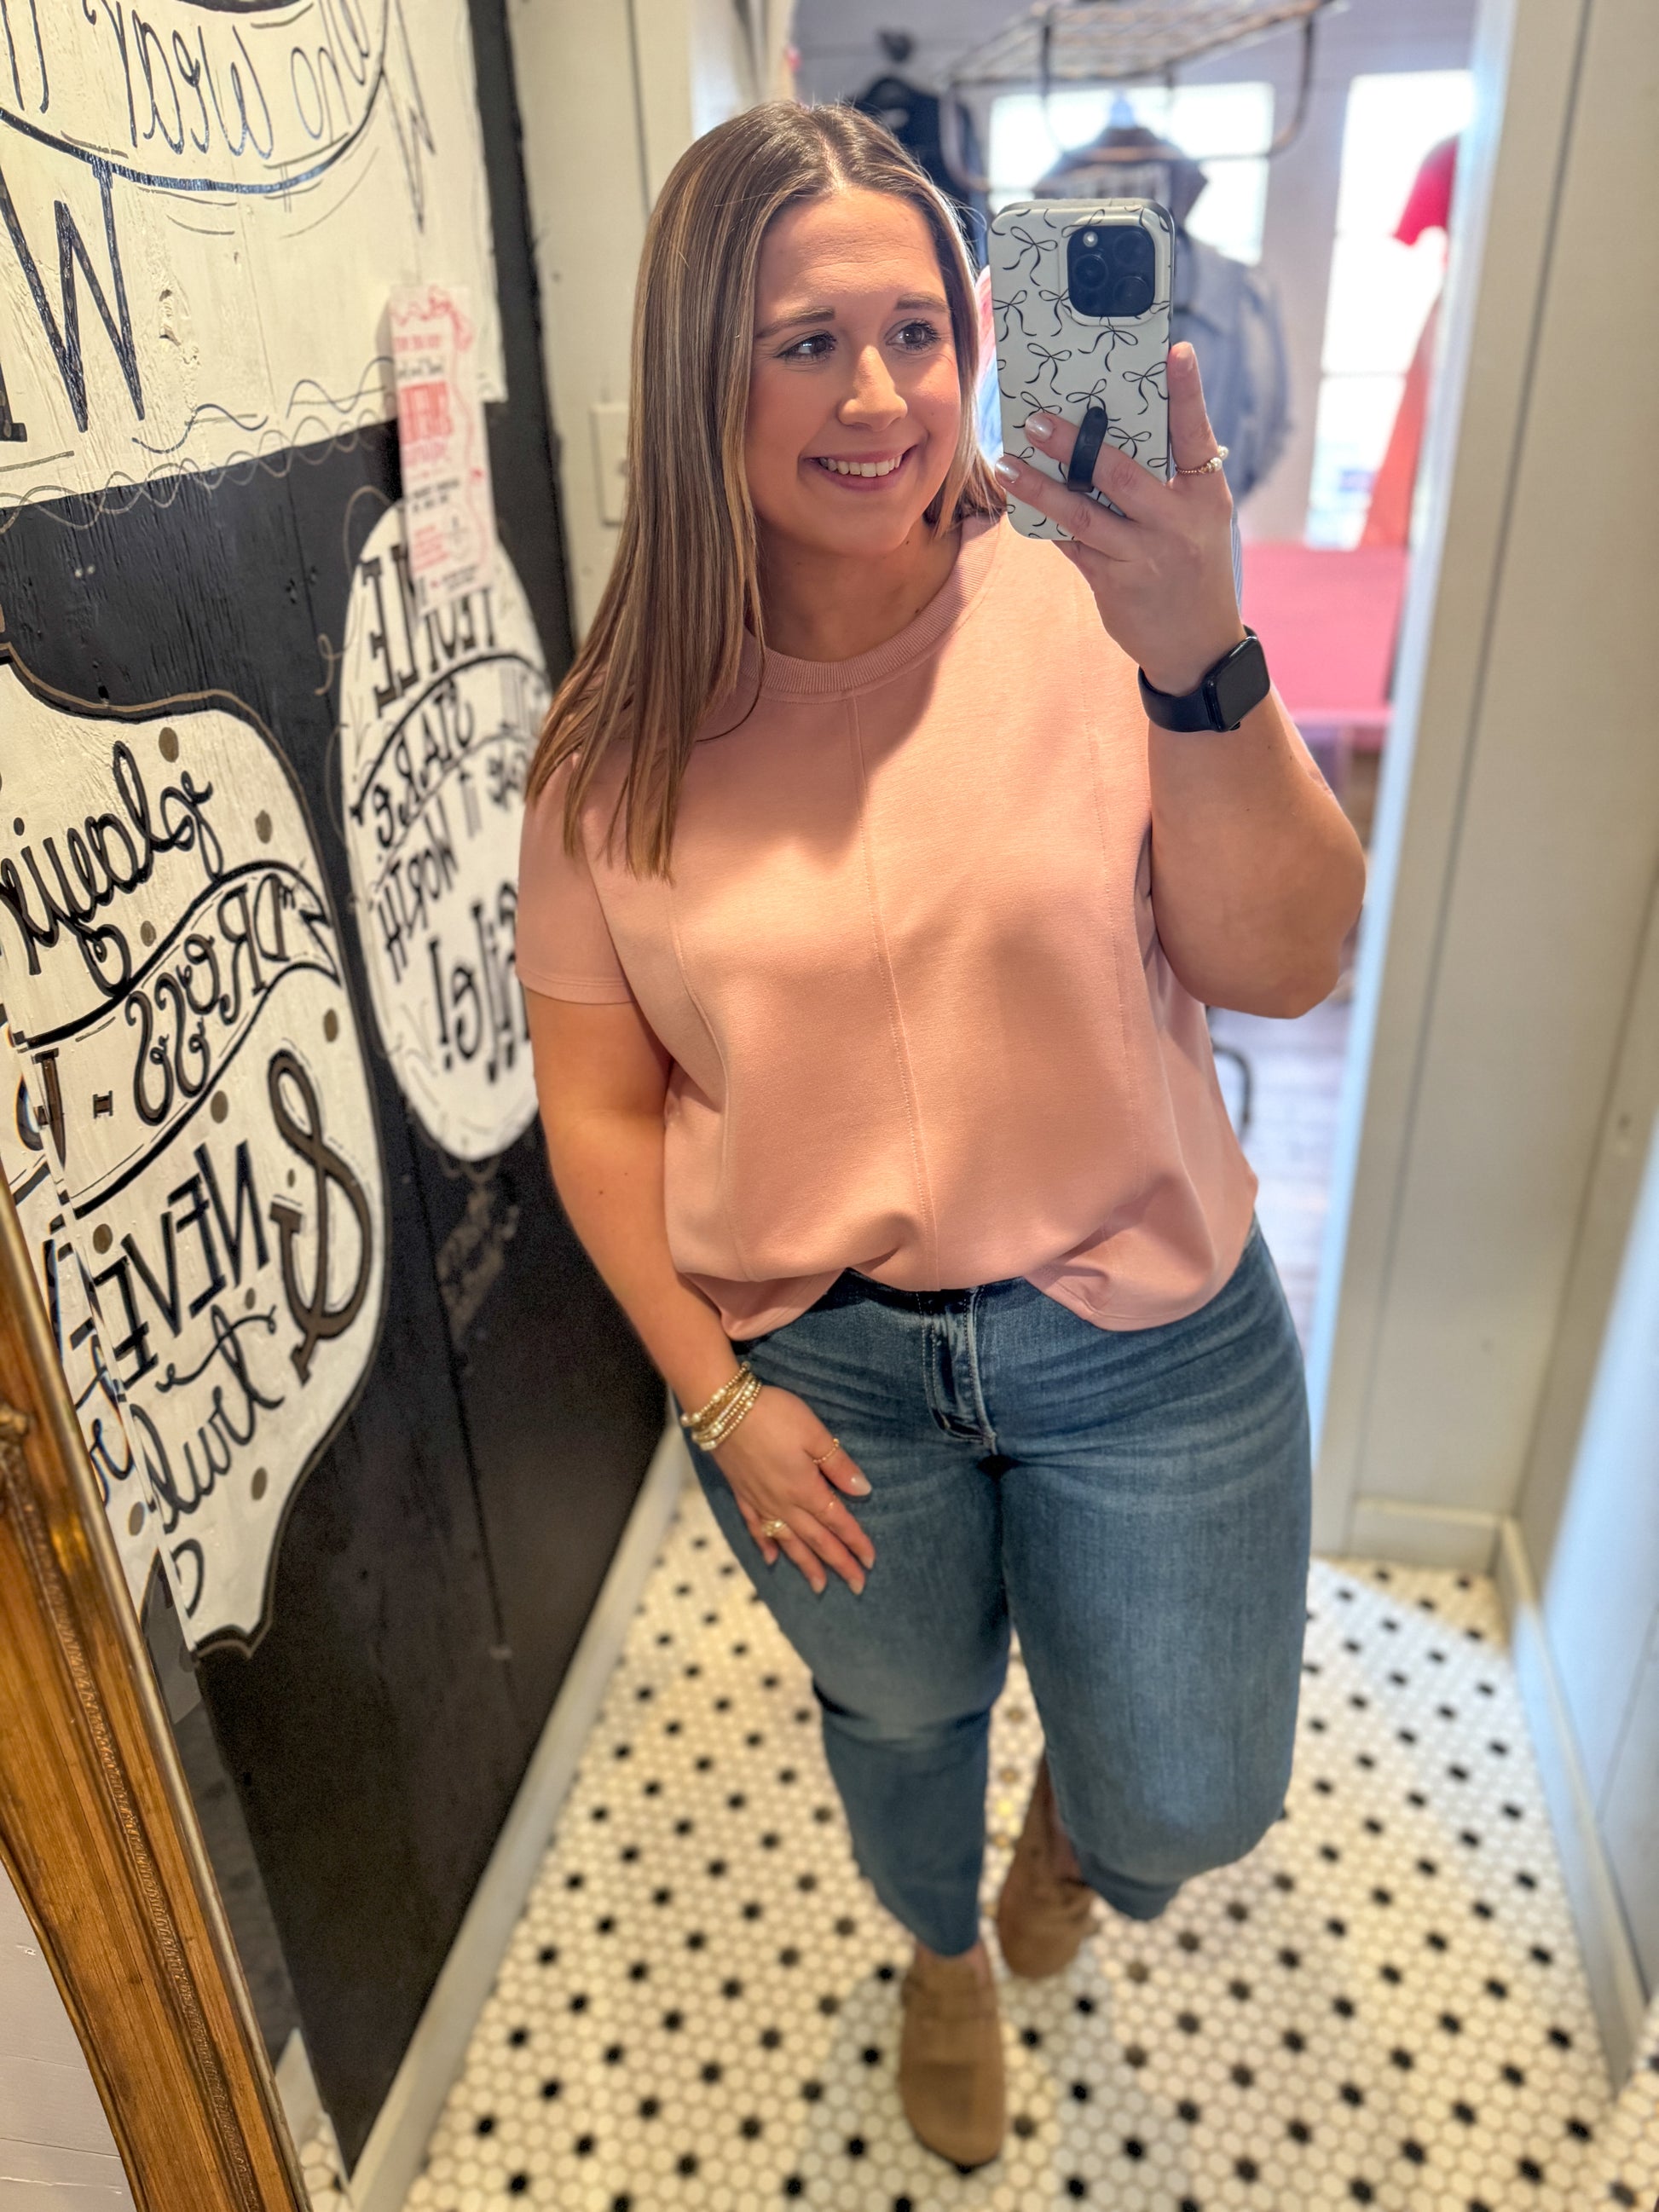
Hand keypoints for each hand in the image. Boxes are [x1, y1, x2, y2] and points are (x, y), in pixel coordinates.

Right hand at [713, 1385, 874, 1595]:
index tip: (870, 1562)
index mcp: (806, 1489)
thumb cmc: (773, 1414)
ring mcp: (760, 1501)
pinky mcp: (741, 1493)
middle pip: (816, 1540)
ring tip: (819, 1587)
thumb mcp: (814, 1433)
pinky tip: (770, 1558)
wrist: (722, 1408)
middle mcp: (784, 1503)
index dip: (855, 1542)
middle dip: (838, 1564)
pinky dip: (765, 1545)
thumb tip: (862, 1490)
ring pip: (788, 1541)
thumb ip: (837, 1464)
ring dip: (805, 1565)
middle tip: (857, 1586)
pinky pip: (755, 1527)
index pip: (837, 1521)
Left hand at [993, 342, 1245, 696]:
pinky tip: (1022, 501)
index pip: (1197, 436)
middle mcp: (1177, 524)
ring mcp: (1143, 557)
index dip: (1188, 393)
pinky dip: (1046, 522)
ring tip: (1009, 464)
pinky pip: (1072, 545)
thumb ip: (1169, 479)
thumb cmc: (1195, 565)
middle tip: (1038, 420)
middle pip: (1120, 473)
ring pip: (1082, 514)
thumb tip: (1111, 434)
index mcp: (1206, 497)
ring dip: (1041, 487)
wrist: (1198, 646)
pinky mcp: (1114, 584)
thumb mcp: (1200, 519)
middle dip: (1076, 444)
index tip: (1177, 352)